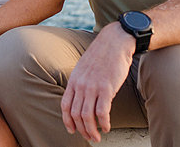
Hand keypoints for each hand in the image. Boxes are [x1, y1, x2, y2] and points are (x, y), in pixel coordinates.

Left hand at [61, 23, 134, 142]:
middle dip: (82, 129)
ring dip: (92, 130)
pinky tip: (107, 127)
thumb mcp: (84, 67)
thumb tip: (81, 98)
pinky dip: (103, 123)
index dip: (67, 121)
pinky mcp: (106, 88)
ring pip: (87, 116)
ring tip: (97, 137)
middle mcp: (81, 84)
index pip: (65, 105)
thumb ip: (81, 82)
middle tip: (90, 137)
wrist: (114, 42)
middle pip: (76, 114)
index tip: (72, 130)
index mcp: (74, 79)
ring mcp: (92, 86)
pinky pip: (102, 112)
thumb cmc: (101, 55)